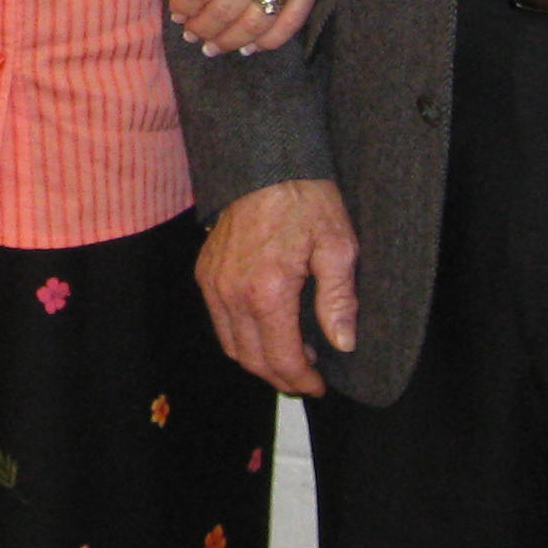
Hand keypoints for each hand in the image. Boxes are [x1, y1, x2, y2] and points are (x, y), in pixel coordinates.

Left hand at [166, 0, 326, 54]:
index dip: (183, 5)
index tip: (176, 12)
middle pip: (226, 9)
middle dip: (201, 27)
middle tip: (189, 33)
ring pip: (256, 23)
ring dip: (228, 41)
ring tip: (211, 46)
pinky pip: (290, 22)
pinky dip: (267, 41)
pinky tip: (248, 46)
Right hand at [196, 178, 356, 394]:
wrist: (263, 161)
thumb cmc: (305, 200)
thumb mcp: (337, 246)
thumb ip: (338, 300)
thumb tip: (342, 343)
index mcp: (267, 292)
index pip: (281, 358)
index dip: (301, 380)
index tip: (319, 386)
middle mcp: (232, 294)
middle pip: (252, 360)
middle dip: (280, 377)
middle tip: (306, 378)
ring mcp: (213, 283)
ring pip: (230, 345)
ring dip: (258, 360)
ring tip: (289, 356)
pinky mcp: (205, 272)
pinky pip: (219, 321)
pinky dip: (240, 337)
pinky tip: (265, 328)